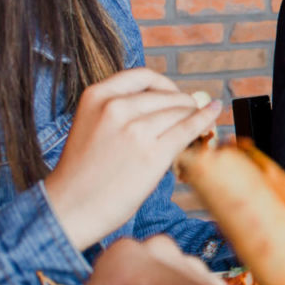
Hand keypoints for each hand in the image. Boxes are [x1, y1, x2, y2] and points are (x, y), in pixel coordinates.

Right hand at [44, 68, 221, 249]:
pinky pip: (188, 129)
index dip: (166, 85)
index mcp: (98, 96)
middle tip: (192, 114)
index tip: (175, 96)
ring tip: (198, 126)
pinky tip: (213, 112)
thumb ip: (123, 109)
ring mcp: (136, 130)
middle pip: (167, 96)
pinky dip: (205, 119)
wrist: (70, 207)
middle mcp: (116, 108)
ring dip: (193, 117)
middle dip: (184, 104)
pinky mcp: (153, 153)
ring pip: (180, 112)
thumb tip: (170, 102)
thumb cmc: (84, 171)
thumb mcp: (92, 124)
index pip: (144, 76)